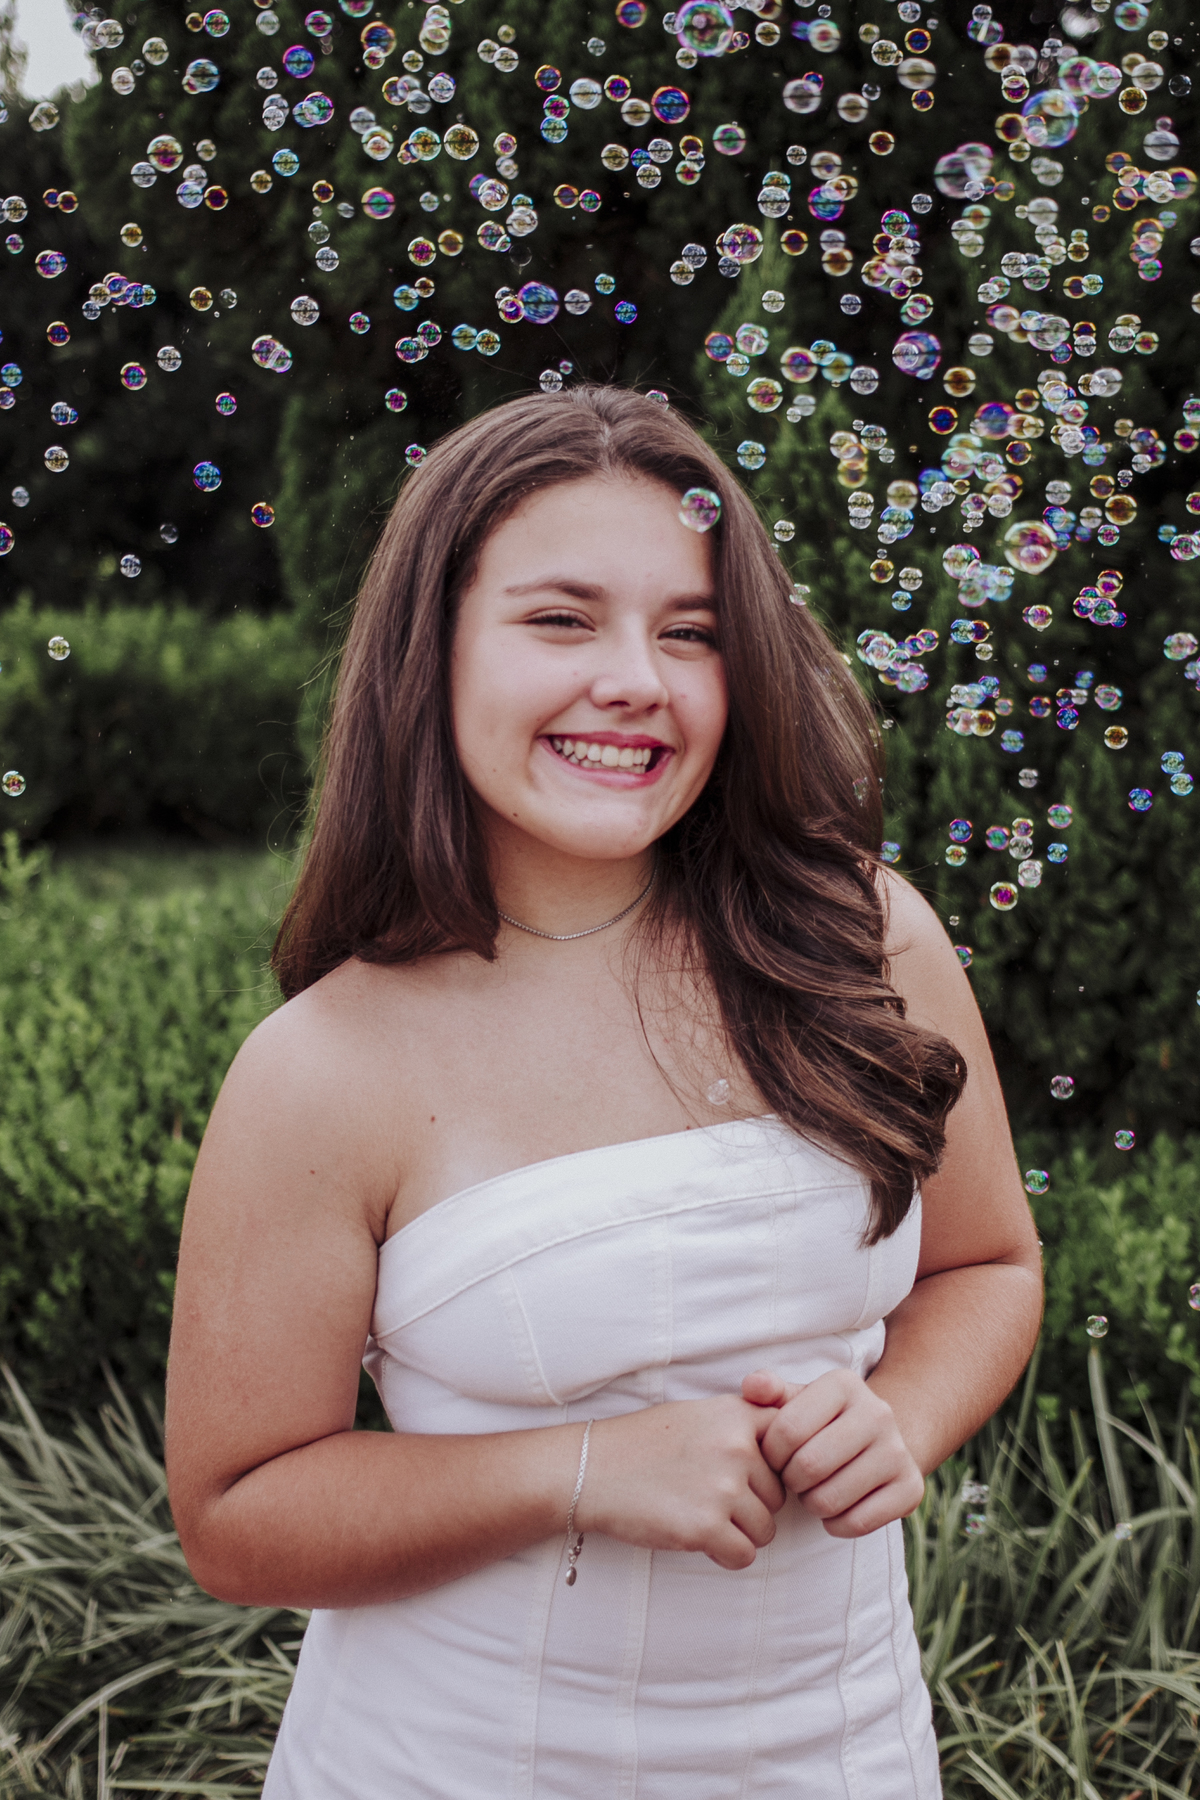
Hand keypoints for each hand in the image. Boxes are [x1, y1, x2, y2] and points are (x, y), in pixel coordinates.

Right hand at [575, 1397, 786, 1570]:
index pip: (791, 1448)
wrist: (593, 1469)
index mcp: (738, 1415)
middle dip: (752, 1505)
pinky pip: (744, 1555)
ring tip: (701, 1516)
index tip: (751, 1477)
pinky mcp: (705, 1527)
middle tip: (709, 1498)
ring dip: (739, 1532)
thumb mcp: (699, 1415)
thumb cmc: (645, 1443)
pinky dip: (725, 1554)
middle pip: (779, 1496)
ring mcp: (723, 1488)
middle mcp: (737, 1448)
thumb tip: (792, 1453)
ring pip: (766, 1529)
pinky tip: (698, 1538)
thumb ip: (744, 1426)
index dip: (775, 1469)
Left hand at [741, 1368, 924, 1539]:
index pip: (786, 1430)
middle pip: (808, 1466)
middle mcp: (878, 1412)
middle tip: (794, 1478)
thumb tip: (751, 1387)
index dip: (771, 1454)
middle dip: (790, 1480)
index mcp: (844, 1384)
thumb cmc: (822, 1422)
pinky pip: (857, 1523)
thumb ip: (768, 1392)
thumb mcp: (796, 1400)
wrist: (880, 1441)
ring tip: (814, 1489)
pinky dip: (836, 1524)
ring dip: (811, 1503)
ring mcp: (899, 1451)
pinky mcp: (911, 1488)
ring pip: (829, 1499)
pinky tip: (836, 1508)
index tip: (775, 1457)